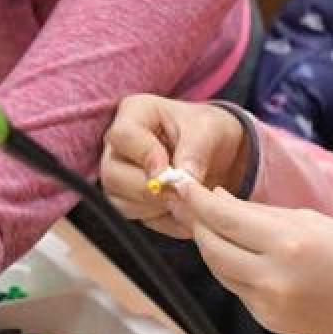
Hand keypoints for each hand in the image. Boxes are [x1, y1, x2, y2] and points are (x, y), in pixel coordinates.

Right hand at [101, 95, 247, 237]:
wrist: (219, 153)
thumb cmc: (209, 131)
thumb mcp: (210, 130)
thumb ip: (195, 152)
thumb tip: (181, 180)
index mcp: (134, 113)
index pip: (123, 135)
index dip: (145, 156)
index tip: (171, 171)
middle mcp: (117, 145)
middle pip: (112, 174)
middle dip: (150, 189)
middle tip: (182, 192)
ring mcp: (118, 173)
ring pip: (118, 200)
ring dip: (155, 206)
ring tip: (186, 199)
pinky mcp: (127, 199)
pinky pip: (134, 217)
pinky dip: (161, 219)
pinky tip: (183, 209)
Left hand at [180, 183, 332, 333]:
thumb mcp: (310, 220)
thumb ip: (258, 212)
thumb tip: (216, 200)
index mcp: (287, 244)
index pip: (223, 219)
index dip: (196, 200)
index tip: (179, 184)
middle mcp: (272, 277)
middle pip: (211, 246)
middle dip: (196, 222)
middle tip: (188, 203)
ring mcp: (267, 303)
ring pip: (217, 269)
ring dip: (209, 245)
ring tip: (208, 225)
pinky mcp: (266, 321)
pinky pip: (235, 288)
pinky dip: (230, 268)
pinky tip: (236, 254)